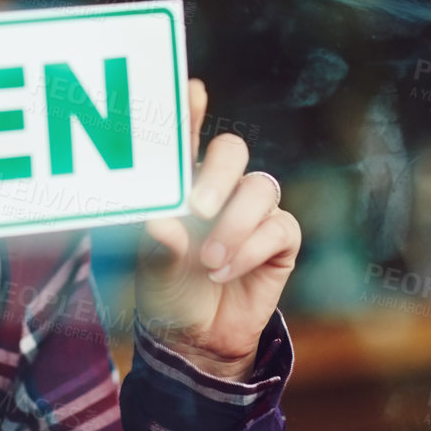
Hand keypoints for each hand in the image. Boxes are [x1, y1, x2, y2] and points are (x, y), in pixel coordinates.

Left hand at [135, 79, 300, 381]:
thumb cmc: (165, 289)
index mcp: (183, 181)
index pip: (188, 133)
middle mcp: (221, 187)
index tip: (191, 92)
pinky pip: (279, 227)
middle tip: (198, 206)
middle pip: (234, 150)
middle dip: (219, 172)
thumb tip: (163, 225)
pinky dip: (251, 250)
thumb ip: (156, 245)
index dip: (191, 109)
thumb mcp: (150, 268)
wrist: (195, 339)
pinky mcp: (279, 240)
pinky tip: (225, 272)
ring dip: (234, 225)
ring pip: (260, 188)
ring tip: (207, 262)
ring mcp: (253, 210)